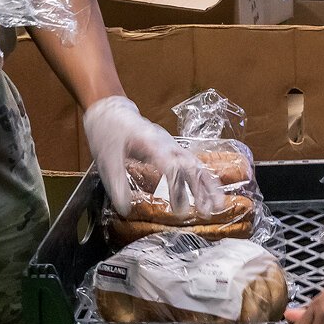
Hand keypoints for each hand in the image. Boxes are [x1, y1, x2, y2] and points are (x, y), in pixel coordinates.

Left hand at [83, 96, 225, 217]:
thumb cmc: (109, 134)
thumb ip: (117, 184)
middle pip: (191, 165)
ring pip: (196, 164)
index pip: (171, 167)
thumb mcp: (107, 159)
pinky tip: (209, 194)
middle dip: (201, 189)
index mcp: (151, 144)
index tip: (180, 210)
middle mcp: (167, 144)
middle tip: (206, 212)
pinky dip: (203, 179)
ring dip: (207, 185)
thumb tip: (126, 210)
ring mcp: (172, 145)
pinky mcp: (172, 149)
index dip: (178, 188)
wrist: (112, 112)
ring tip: (216, 206)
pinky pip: (192, 163)